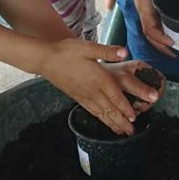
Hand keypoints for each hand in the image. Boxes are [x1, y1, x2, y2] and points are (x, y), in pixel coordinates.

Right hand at [35, 41, 160, 134]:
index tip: (134, 118)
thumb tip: (124, 51)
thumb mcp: (89, 47)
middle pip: (110, 110)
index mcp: (99, 78)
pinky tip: (103, 120)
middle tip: (131, 131)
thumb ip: (108, 51)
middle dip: (121, 122)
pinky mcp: (77, 96)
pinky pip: (91, 110)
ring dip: (112, 123)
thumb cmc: (67, 51)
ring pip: (101, 113)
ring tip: (121, 132)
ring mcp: (84, 95)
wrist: (45, 59)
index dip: (125, 108)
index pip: (116, 97)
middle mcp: (92, 90)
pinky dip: (99, 118)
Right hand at [121, 0, 176, 56]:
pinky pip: (154, 21)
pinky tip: (171, 31)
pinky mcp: (147, 3)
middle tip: (176, 54)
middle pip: (150, 35)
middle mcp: (143, 10)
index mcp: (143, 7)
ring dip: (161, 40)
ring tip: (175, 47)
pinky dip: (161, 30)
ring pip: (152, 29)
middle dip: (161, 46)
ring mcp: (144, 7)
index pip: (150, 29)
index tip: (172, 43)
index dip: (160, 39)